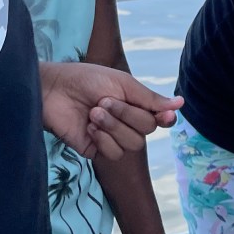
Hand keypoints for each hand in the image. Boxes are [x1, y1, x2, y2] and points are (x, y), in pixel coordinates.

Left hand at [40, 62, 183, 159]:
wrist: (53, 90)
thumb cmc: (85, 80)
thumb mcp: (122, 83)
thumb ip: (150, 98)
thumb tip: (180, 103)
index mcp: (136, 105)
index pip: (161, 119)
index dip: (166, 119)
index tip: (164, 116)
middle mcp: (128, 123)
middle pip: (148, 130)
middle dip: (127, 115)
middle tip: (104, 101)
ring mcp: (113, 138)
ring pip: (134, 144)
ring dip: (114, 127)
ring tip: (94, 113)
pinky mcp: (97, 150)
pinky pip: (115, 154)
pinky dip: (104, 139)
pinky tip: (90, 127)